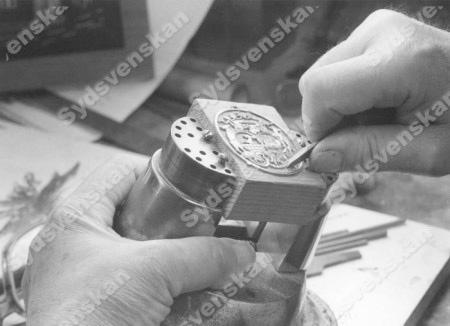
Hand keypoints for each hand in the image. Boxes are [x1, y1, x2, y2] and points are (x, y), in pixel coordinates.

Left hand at [23, 156, 254, 325]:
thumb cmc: (86, 315)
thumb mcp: (151, 273)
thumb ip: (201, 256)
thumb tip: (242, 251)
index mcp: (79, 217)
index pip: (123, 173)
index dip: (160, 174)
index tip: (194, 187)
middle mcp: (82, 242)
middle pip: (139, 214)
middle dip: (178, 226)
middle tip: (206, 230)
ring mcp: (93, 273)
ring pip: (147, 252)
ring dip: (180, 260)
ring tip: (209, 266)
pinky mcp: (106, 300)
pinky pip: (146, 282)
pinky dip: (172, 287)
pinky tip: (195, 298)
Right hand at [300, 9, 449, 175]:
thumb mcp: (430, 151)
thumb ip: (369, 152)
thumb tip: (317, 157)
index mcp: (402, 60)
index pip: (320, 89)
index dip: (318, 126)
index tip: (338, 148)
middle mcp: (381, 31)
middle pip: (315, 81)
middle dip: (328, 117)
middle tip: (364, 135)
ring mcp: (375, 25)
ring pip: (320, 75)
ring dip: (337, 107)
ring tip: (378, 117)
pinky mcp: (372, 29)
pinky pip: (334, 69)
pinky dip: (346, 94)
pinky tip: (378, 101)